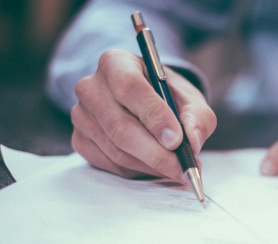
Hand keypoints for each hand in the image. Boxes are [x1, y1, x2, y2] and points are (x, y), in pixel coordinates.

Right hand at [70, 49, 215, 180]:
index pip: (130, 88)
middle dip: (156, 153)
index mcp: (116, 62)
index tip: (176, 140)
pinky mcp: (80, 140)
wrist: (147, 102)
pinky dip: (137, 171)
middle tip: (183, 167)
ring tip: (177, 168)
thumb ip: (197, 117)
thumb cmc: (168, 96)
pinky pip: (110, 164)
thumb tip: (191, 141)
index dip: (154, 116)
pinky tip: (155, 166)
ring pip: (116, 150)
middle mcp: (91, 86)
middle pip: (120, 126)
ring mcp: (81, 115)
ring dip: (151, 165)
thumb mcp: (190, 99)